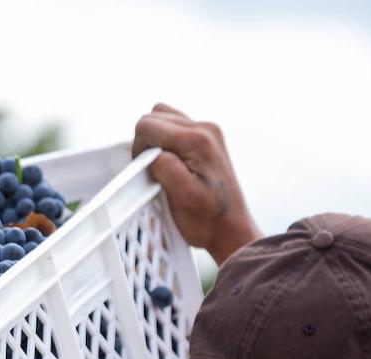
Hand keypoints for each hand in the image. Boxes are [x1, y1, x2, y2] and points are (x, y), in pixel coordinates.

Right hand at [132, 104, 260, 264]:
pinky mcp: (208, 139)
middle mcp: (206, 128)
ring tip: (162, 167)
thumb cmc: (207, 219)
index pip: (148, 125)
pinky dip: (166, 143)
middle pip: (155, 116)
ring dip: (156, 140)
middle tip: (153, 171)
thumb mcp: (182, 196)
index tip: (146, 172)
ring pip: (164, 118)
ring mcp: (209, 131)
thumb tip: (150, 151)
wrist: (231, 230)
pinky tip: (172, 165)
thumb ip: (164, 166)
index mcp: (198, 140)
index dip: (138, 148)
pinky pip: (175, 128)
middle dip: (146, 142)